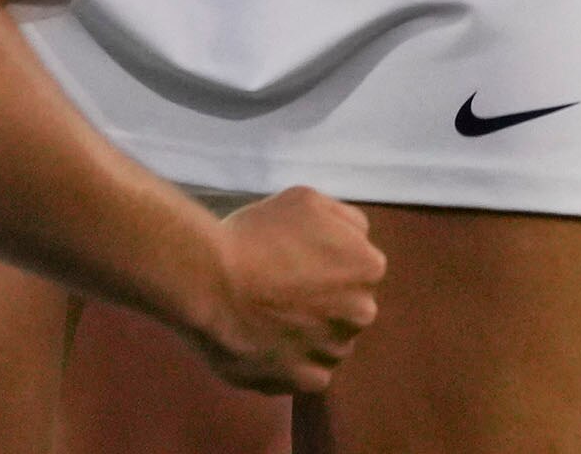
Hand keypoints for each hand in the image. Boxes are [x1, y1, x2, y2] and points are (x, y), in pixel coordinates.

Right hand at [188, 189, 383, 395]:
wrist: (212, 282)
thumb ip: (344, 220)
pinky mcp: (306, 381)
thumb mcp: (307, 200)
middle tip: (283, 291)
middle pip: (347, 307)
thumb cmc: (258, 235)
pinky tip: (269, 345)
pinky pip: (309, 373)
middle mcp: (361, 312)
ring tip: (270, 320)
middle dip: (324, 301)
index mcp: (368, 267)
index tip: (297, 263)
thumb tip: (354, 241)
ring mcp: (334, 351)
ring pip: (330, 342)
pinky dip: (293, 364)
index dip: (326, 264)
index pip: (358, 268)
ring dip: (310, 334)